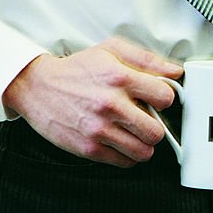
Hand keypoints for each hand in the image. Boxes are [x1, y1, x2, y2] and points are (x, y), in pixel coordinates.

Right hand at [1, 37, 182, 167]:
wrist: (38, 87)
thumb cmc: (77, 69)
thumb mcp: (111, 50)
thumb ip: (146, 59)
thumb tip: (174, 71)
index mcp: (120, 78)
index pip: (165, 97)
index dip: (165, 98)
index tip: (157, 99)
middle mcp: (111, 105)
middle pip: (157, 131)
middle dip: (157, 126)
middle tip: (148, 120)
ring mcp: (99, 129)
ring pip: (143, 151)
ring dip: (144, 144)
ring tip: (136, 133)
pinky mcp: (88, 148)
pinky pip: (123, 162)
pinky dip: (128, 155)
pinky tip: (122, 141)